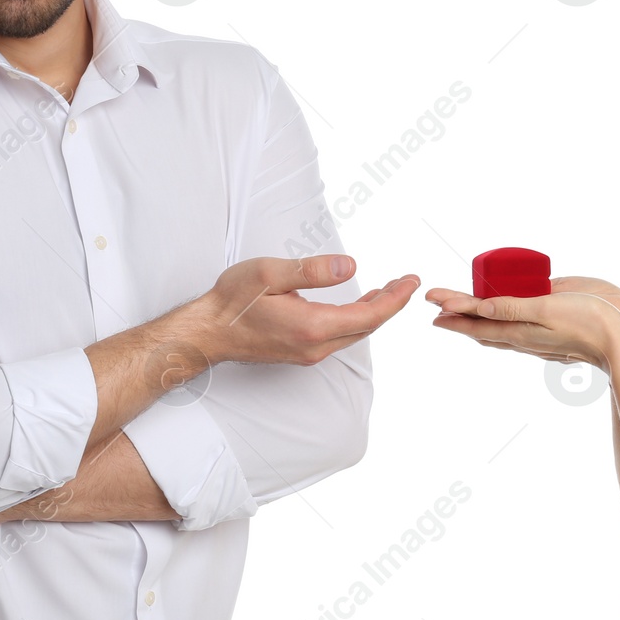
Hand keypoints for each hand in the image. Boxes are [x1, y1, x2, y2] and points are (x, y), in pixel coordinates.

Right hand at [189, 254, 419, 366]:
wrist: (207, 333)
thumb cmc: (233, 301)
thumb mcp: (270, 274)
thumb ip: (313, 270)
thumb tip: (351, 265)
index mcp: (313, 327)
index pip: (370, 315)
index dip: (395, 298)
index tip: (411, 280)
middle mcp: (316, 347)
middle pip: (367, 326)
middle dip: (391, 304)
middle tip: (406, 281)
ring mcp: (309, 353)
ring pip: (354, 332)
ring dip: (374, 311)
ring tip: (389, 289)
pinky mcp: (301, 353)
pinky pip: (340, 336)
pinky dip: (356, 319)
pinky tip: (358, 303)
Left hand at [424, 276, 619, 369]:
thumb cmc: (589, 322)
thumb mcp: (547, 309)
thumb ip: (513, 307)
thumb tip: (478, 309)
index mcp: (520, 331)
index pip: (477, 322)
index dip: (453, 310)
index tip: (431, 300)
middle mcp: (525, 332)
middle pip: (483, 325)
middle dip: (458, 314)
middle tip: (435, 304)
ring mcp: (539, 328)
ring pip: (500, 324)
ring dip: (478, 315)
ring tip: (460, 308)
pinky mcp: (554, 320)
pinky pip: (521, 317)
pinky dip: (505, 312)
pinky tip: (505, 306)